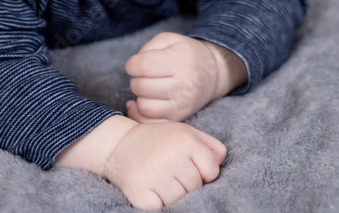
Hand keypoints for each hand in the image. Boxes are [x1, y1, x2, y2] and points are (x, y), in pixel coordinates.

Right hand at [102, 121, 225, 209]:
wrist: (118, 144)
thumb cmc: (158, 141)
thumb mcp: (185, 133)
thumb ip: (209, 145)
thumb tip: (220, 162)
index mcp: (186, 141)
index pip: (211, 172)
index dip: (202, 172)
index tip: (187, 165)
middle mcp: (172, 157)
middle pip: (195, 187)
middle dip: (186, 183)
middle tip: (169, 171)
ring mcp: (155, 176)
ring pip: (180, 200)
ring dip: (172, 194)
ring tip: (160, 179)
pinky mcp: (139, 192)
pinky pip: (161, 209)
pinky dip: (157, 203)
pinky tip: (151, 189)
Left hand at [125, 33, 247, 122]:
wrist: (211, 74)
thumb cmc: (185, 54)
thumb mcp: (169, 40)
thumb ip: (148, 48)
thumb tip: (133, 69)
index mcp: (179, 62)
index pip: (142, 66)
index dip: (132, 64)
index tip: (136, 64)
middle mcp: (182, 86)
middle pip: (141, 87)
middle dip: (136, 80)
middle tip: (144, 76)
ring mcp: (181, 106)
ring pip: (144, 107)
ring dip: (140, 97)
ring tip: (148, 88)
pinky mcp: (178, 119)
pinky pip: (150, 123)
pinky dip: (140, 115)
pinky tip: (143, 103)